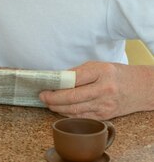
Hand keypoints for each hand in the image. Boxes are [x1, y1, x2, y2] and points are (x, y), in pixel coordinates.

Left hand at [39, 61, 153, 119]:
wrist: (141, 88)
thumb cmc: (116, 74)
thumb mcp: (97, 66)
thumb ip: (77, 72)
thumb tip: (56, 79)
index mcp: (101, 73)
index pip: (73, 79)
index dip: (56, 84)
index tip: (44, 85)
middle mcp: (104, 90)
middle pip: (73, 98)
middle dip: (53, 99)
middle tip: (42, 96)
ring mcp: (105, 105)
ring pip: (76, 110)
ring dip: (58, 108)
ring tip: (48, 103)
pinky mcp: (106, 116)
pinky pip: (83, 117)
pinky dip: (69, 114)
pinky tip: (60, 110)